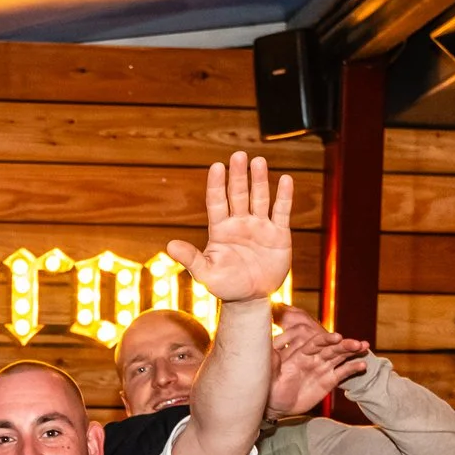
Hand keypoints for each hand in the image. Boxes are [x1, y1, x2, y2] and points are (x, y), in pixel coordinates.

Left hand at [168, 152, 292, 304]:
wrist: (250, 298)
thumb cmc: (225, 285)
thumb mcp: (205, 273)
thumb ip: (190, 258)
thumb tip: (169, 246)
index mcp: (220, 229)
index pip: (217, 201)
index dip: (216, 184)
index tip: (216, 167)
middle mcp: (239, 223)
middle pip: (238, 194)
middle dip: (238, 175)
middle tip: (239, 155)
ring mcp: (259, 226)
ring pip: (259, 198)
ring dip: (259, 180)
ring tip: (258, 161)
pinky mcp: (278, 234)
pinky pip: (281, 211)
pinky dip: (283, 196)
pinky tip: (285, 179)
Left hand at [266, 320, 370, 418]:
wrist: (277, 404)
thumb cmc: (270, 386)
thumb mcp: (268, 373)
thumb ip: (271, 359)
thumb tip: (265, 343)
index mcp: (301, 353)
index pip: (315, 343)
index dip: (326, 339)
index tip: (336, 337)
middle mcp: (314, 358)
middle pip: (331, 348)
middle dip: (344, 345)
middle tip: (357, 343)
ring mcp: (323, 368)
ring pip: (340, 357)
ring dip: (352, 351)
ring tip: (364, 347)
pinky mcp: (329, 380)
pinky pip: (342, 373)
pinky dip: (352, 368)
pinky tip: (363, 365)